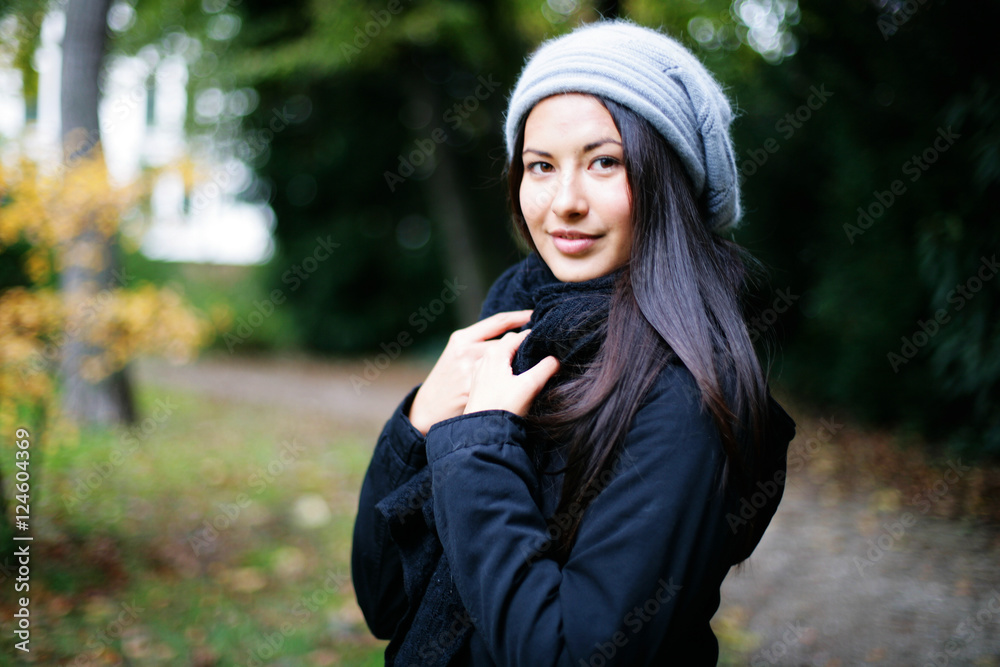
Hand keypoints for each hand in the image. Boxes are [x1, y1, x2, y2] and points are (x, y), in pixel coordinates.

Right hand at [408, 310, 533, 434]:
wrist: (428, 408)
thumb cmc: (446, 379)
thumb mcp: (456, 354)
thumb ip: (477, 343)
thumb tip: (510, 335)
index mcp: (462, 338)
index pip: (498, 321)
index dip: (520, 316)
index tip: (535, 315)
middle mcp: (466, 351)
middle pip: (507, 342)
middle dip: (524, 344)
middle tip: (541, 343)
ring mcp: (471, 371)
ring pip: (508, 363)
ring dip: (522, 365)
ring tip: (535, 365)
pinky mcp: (475, 390)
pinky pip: (503, 383)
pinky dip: (515, 382)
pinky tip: (523, 385)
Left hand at [464, 329, 559, 417]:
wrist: (481, 431)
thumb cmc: (503, 407)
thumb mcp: (529, 386)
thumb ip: (546, 368)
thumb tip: (557, 359)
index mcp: (495, 353)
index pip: (519, 336)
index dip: (535, 338)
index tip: (548, 343)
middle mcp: (484, 358)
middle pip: (509, 343)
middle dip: (525, 345)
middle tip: (542, 352)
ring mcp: (479, 371)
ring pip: (501, 356)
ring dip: (516, 357)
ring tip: (531, 365)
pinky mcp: (478, 384)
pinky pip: (495, 367)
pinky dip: (507, 367)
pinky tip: (516, 379)